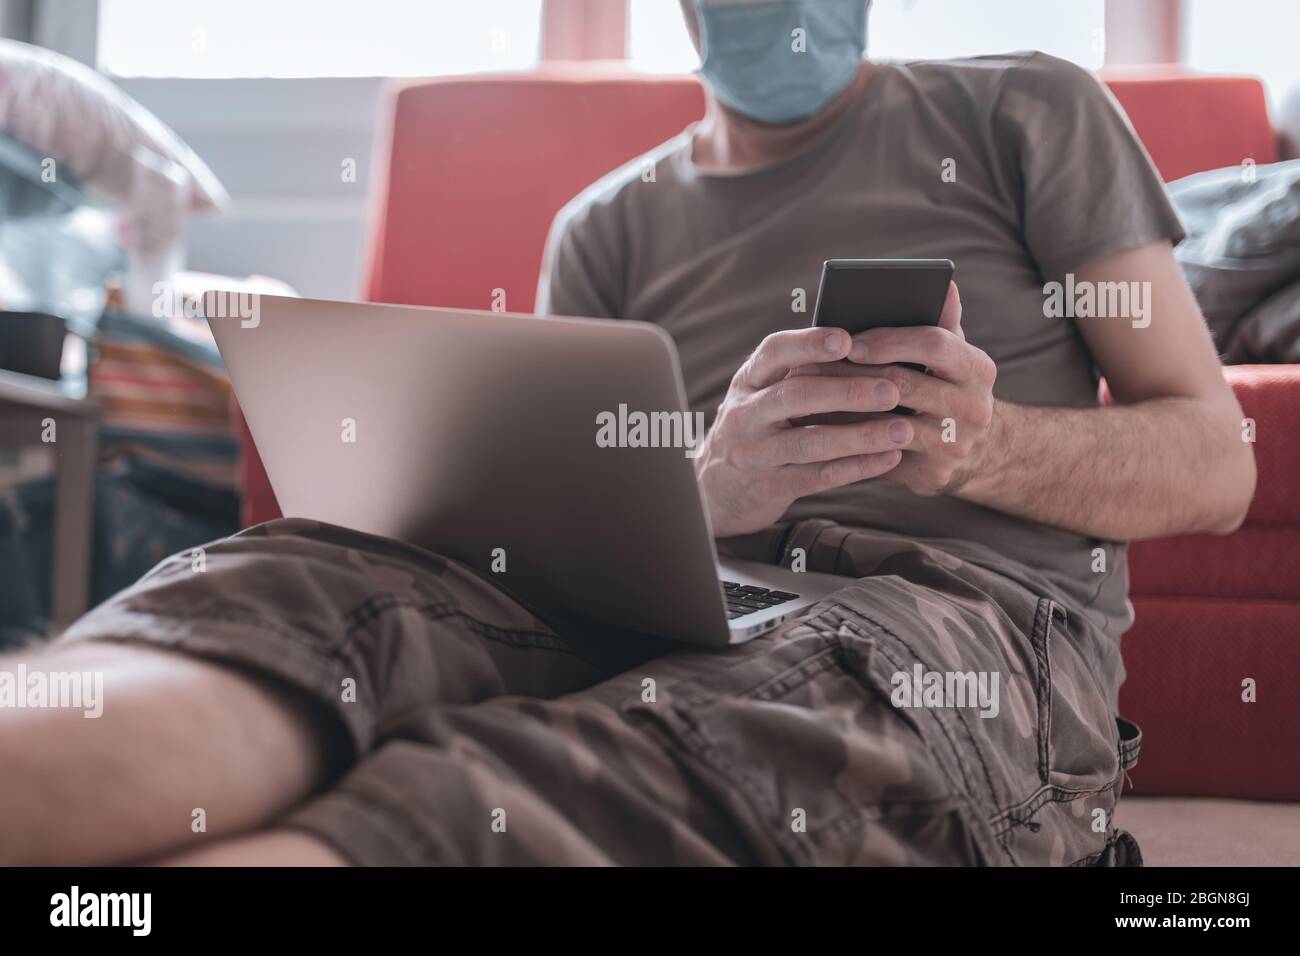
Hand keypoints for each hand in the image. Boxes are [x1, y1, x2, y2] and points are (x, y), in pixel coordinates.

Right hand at [695, 327, 909, 537]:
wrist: (715, 489)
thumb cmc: (757, 428)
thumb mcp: (763, 395)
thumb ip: (801, 372)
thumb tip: (864, 344)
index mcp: (749, 380)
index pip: (774, 352)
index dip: (809, 343)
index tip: (847, 339)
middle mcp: (746, 413)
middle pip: (796, 396)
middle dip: (847, 391)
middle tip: (892, 390)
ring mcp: (756, 452)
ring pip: (811, 441)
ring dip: (861, 436)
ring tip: (902, 429)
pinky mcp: (770, 486)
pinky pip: (819, 476)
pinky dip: (857, 467)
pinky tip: (889, 459)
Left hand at [796, 282, 997, 495]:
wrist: (971, 450)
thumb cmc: (945, 387)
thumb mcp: (950, 354)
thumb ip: (942, 321)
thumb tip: (944, 283)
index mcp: (979, 369)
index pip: (934, 344)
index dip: (889, 341)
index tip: (850, 342)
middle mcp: (976, 409)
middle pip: (906, 384)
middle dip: (857, 373)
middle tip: (816, 367)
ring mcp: (956, 445)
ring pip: (889, 422)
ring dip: (846, 408)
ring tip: (812, 394)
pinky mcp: (934, 474)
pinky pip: (882, 454)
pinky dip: (851, 438)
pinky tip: (824, 425)